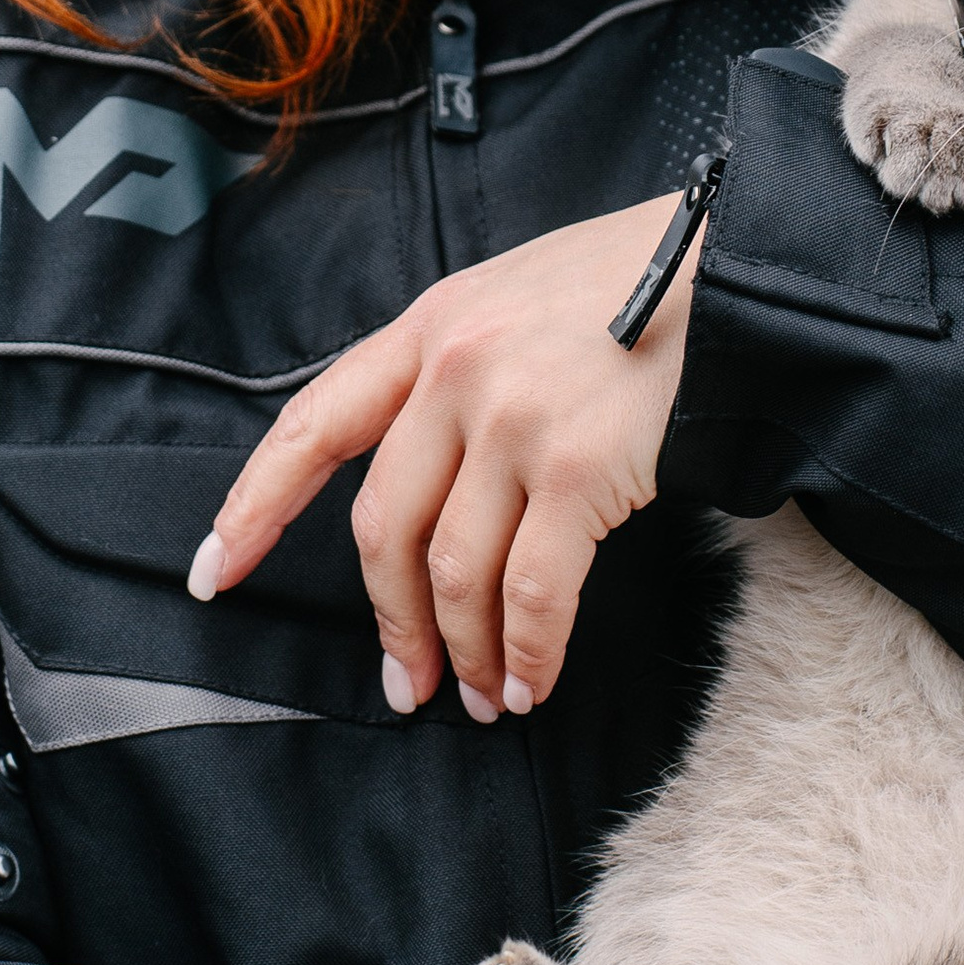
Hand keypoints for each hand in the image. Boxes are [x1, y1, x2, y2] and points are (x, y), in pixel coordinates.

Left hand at [190, 194, 692, 720]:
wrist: (747, 267)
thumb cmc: (646, 282)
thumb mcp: (520, 295)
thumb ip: (460, 367)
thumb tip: (434, 479)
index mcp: (430, 327)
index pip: (313, 425)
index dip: (256, 505)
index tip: (215, 570)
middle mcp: (456, 371)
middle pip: (383, 526)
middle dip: (390, 622)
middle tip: (406, 686)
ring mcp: (514, 420)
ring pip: (455, 571)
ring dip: (463, 653)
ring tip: (484, 697)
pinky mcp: (579, 468)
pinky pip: (532, 593)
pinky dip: (527, 653)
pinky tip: (532, 681)